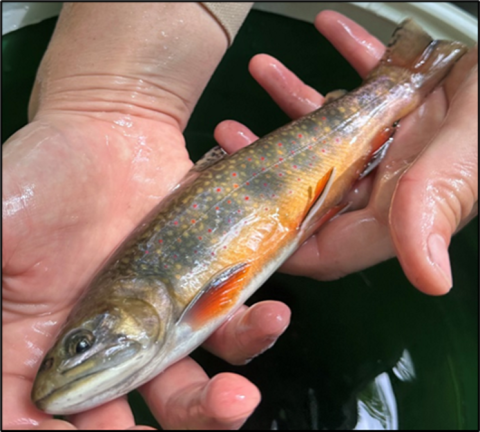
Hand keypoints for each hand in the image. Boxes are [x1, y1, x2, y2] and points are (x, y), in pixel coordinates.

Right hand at [2, 3, 288, 429]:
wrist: (111, 128)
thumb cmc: (43, 176)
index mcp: (38, 343)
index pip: (36, 418)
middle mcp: (100, 343)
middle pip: (123, 418)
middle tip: (185, 430)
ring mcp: (153, 319)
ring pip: (185, 383)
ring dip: (214, 405)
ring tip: (238, 401)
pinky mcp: (198, 286)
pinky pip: (228, 322)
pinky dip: (252, 330)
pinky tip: (272, 318)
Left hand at [215, 10, 477, 295]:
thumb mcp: (464, 160)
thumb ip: (433, 210)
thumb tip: (430, 281)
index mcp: (395, 210)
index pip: (326, 246)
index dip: (283, 243)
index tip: (239, 222)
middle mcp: (389, 181)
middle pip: (313, 184)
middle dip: (268, 161)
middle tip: (231, 134)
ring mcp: (395, 141)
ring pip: (331, 128)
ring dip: (294, 98)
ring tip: (263, 68)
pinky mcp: (407, 103)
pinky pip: (366, 83)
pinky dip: (346, 55)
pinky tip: (328, 30)